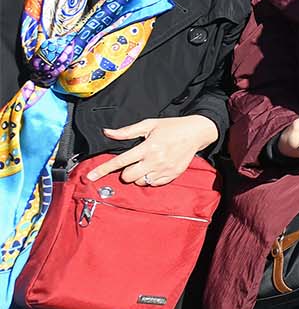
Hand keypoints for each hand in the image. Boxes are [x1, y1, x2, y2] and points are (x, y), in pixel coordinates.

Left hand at [89, 115, 219, 185]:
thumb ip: (127, 131)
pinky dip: (149, 179)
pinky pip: (153, 184)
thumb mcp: (149, 124)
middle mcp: (155, 160)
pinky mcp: (172, 175)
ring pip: (140, 182)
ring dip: (138, 176)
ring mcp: (164, 170)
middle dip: (125, 172)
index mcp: (147, 147)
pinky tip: (154, 169)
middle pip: (128, 176)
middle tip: (133, 162)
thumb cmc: (171, 126)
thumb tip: (107, 132)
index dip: (103, 170)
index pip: (120, 162)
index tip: (90, 177)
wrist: (197, 132)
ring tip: (145, 165)